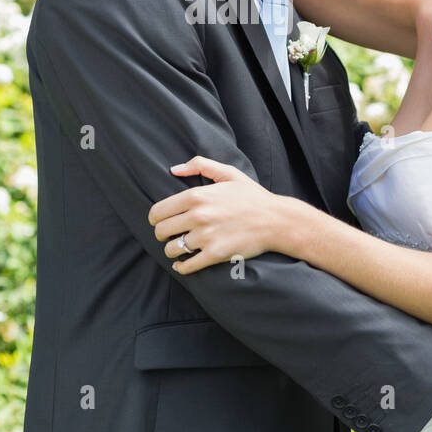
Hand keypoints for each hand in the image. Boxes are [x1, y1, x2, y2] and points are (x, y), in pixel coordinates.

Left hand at [147, 156, 289, 274]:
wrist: (276, 220)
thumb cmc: (252, 196)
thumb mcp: (228, 173)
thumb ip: (199, 165)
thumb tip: (174, 169)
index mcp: (197, 196)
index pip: (158, 211)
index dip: (155, 219)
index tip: (159, 222)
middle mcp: (198, 216)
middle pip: (161, 231)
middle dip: (162, 234)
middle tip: (169, 235)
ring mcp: (206, 237)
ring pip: (171, 249)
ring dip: (171, 250)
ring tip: (178, 248)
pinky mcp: (215, 254)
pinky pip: (187, 266)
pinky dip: (181, 267)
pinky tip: (183, 264)